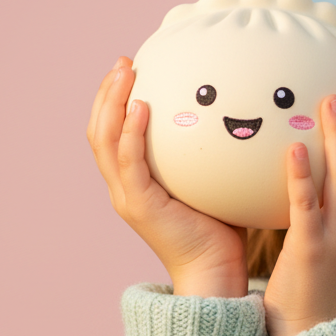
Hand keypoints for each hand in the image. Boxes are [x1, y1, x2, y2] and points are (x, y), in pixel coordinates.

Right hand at [88, 56, 248, 297]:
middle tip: (124, 62)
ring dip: (112, 103)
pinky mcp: (140, 206)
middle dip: (106, 93)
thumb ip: (211, 157)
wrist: (215, 273)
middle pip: (98, 131)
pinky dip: (131, 132)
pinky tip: (143, 107)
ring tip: (126, 73)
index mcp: (136, 184)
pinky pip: (130, 161)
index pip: (112, 135)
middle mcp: (124, 188)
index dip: (114, 101)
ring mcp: (128, 197)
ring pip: (104, 141)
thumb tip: (236, 118)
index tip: (130, 69)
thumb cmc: (222, 231)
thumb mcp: (213, 184)